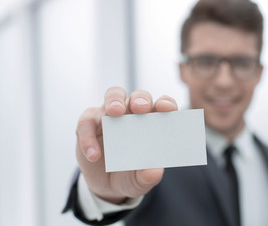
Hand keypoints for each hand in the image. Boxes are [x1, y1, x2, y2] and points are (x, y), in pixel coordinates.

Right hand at [76, 87, 177, 203]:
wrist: (106, 186)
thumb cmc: (131, 175)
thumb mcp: (140, 181)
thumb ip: (148, 177)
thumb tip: (155, 172)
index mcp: (152, 123)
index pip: (163, 106)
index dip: (166, 104)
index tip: (166, 109)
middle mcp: (133, 114)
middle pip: (139, 96)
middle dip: (140, 99)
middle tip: (140, 108)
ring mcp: (110, 115)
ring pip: (113, 95)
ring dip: (114, 100)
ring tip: (114, 112)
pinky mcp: (90, 124)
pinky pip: (86, 122)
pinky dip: (88, 136)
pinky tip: (94, 155)